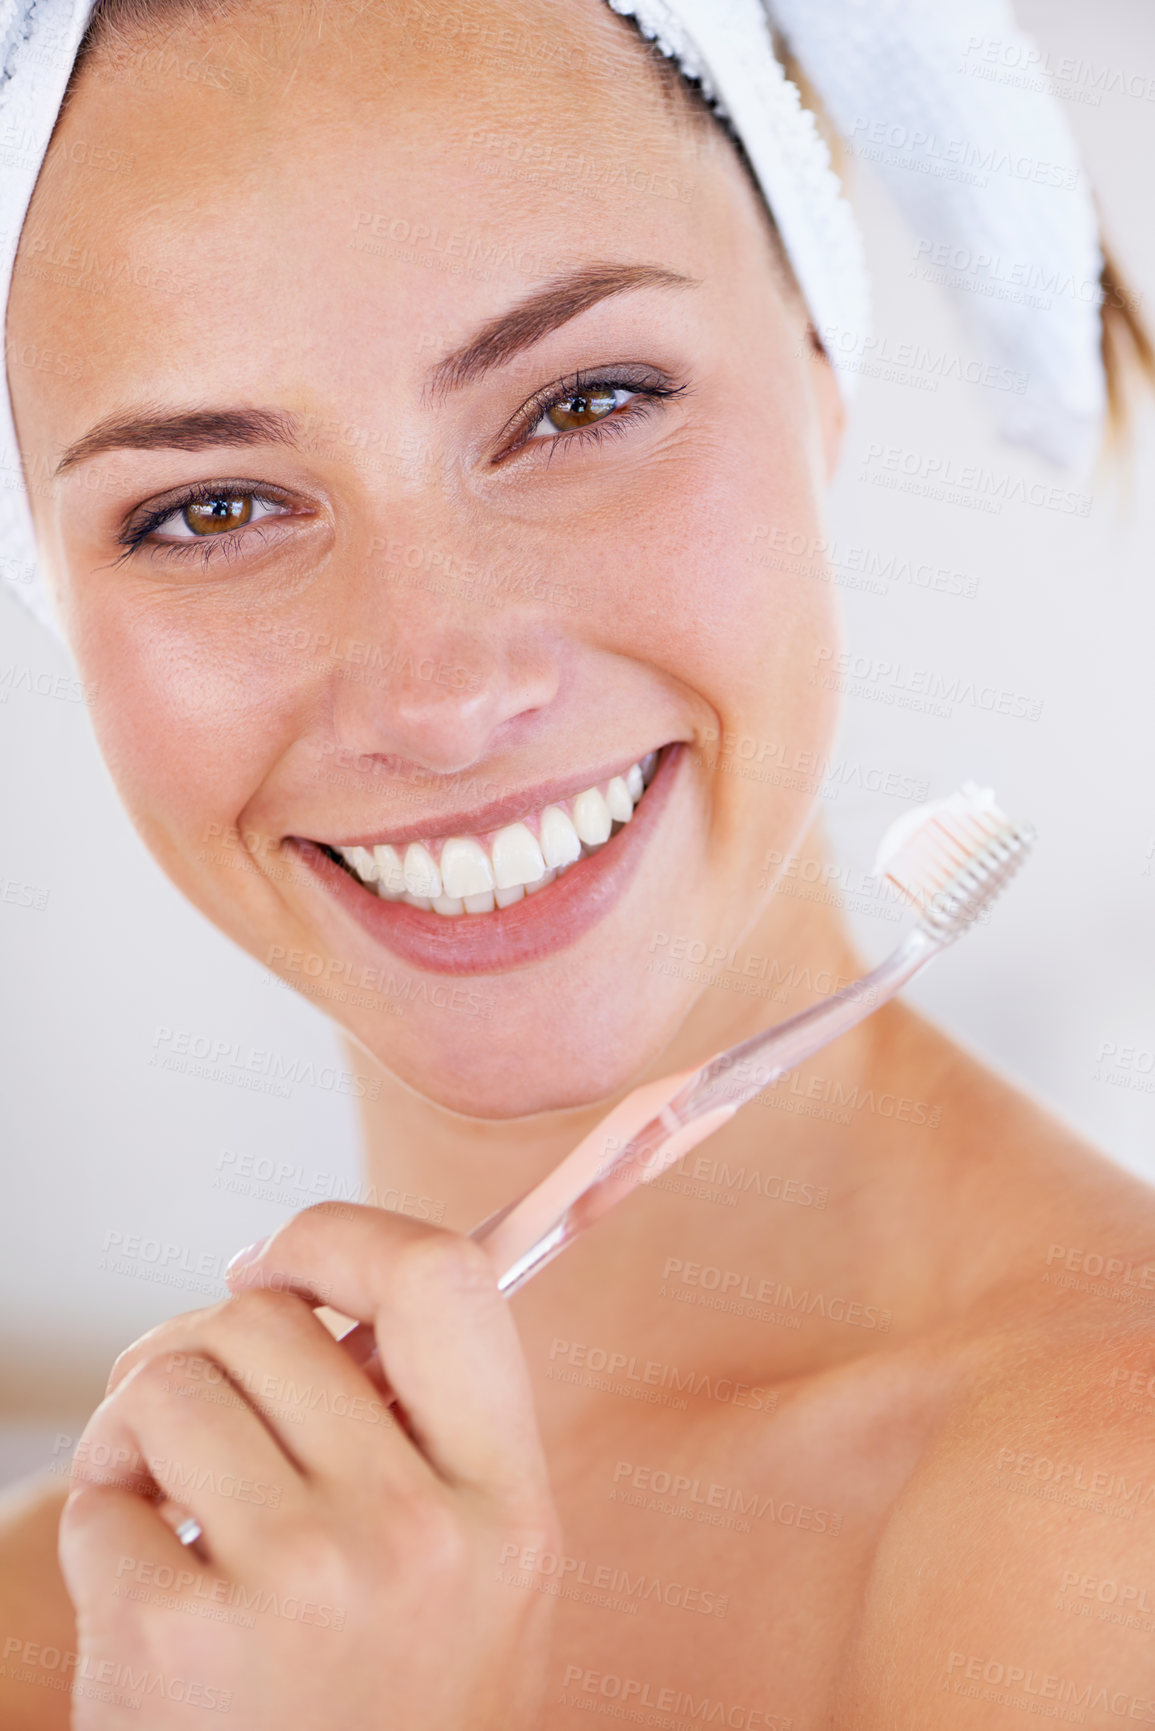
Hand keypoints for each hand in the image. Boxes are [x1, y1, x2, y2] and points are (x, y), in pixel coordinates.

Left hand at [59, 1204, 560, 1729]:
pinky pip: (102, 1496)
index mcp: (504, 1501)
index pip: (441, 1279)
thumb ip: (437, 1429)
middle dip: (207, 1346)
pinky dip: (103, 1525)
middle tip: (200, 1414)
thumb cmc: (398, 1715)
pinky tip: (141, 1584)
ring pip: (168, 1383)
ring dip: (142, 1429)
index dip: (342, 1236)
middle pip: (268, 1321)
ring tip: (168, 1500)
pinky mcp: (179, 1641)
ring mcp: (298, 1585)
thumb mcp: (478, 1570)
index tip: (280, 1260)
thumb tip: (336, 1293)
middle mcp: (413, 1533)